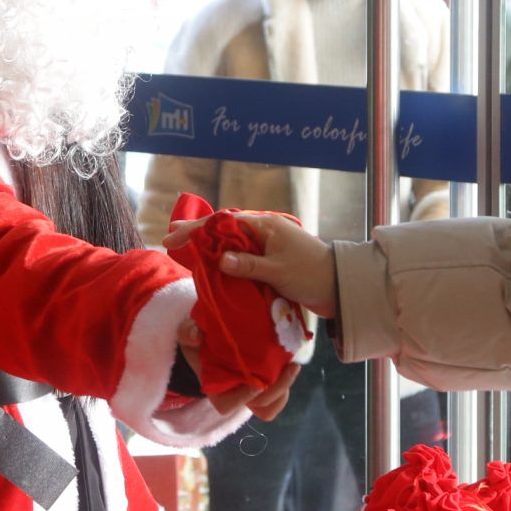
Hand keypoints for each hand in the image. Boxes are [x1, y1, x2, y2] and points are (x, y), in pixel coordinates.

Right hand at [173, 211, 337, 318]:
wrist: (340, 287)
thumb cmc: (311, 275)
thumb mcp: (278, 271)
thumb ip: (249, 265)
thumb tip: (220, 259)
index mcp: (265, 226)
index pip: (223, 223)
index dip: (196, 229)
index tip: (172, 237)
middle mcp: (264, 231)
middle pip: (223, 230)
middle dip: (198, 235)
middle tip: (170, 242)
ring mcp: (267, 246)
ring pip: (231, 243)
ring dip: (210, 248)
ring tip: (185, 254)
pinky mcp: (270, 261)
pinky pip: (242, 257)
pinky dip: (225, 260)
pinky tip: (211, 267)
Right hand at [179, 321, 301, 421]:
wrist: (210, 338)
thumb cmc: (199, 341)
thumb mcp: (188, 333)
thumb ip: (187, 333)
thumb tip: (196, 336)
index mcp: (216, 389)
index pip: (228, 406)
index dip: (243, 398)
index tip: (255, 384)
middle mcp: (236, 395)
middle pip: (260, 405)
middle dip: (277, 389)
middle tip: (290, 367)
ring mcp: (252, 391)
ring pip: (272, 402)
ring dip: (285, 387)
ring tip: (293, 366)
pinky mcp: (265, 383)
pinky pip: (279, 394)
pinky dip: (287, 384)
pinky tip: (291, 363)